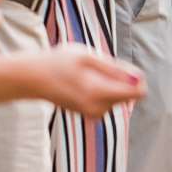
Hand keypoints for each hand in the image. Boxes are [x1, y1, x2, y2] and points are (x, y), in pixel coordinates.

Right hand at [29, 49, 144, 119]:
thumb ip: (116, 69)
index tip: (123, 68)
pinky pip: (106, 100)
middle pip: (127, 94)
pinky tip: (82, 81)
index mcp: (100, 94)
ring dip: (110, 84)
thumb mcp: (89, 58)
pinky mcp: (87, 113)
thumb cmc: (60, 62)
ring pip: (116, 97)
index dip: (137, 79)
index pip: (138, 93)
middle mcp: (98, 108)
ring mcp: (92, 113)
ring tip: (86, 73)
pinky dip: (101, 90)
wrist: (33, 78)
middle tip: (97, 67)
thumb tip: (139, 79)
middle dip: (120, 80)